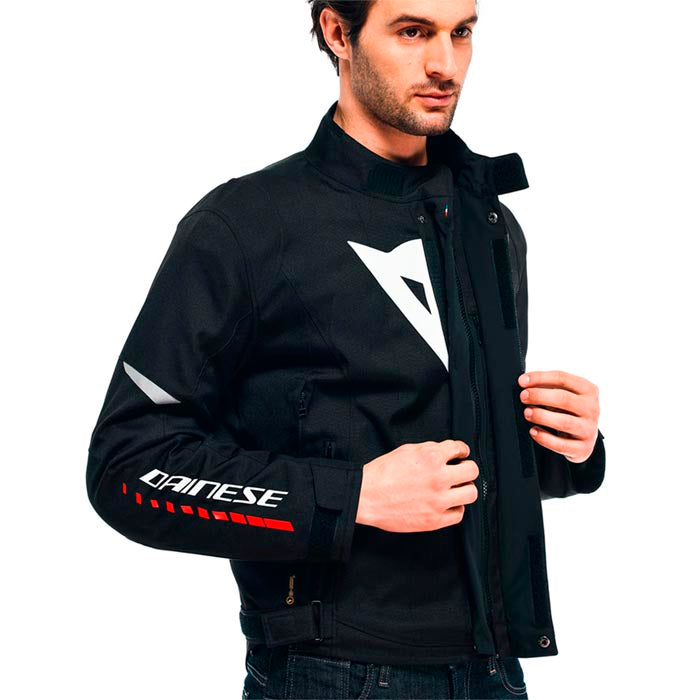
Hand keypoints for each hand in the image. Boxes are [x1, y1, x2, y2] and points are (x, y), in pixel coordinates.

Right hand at [356, 440, 478, 531]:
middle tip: (461, 471)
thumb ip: (430, 450)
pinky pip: (459, 514)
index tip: (460, 455)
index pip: (461, 449)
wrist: (366, 496)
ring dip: (465, 488)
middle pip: (472, 471)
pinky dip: (455, 508)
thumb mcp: (406, 450)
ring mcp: (438, 501)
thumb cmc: (382, 473)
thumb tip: (446, 452)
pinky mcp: (434, 520)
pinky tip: (448, 503)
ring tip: (456, 488)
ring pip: (471, 493)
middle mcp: (438, 479)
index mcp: (431, 458)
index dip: (461, 451)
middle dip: (467, 468)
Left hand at [517, 370, 599, 462]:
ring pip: (564, 422)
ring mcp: (589, 429)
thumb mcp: (563, 394)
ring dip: (542, 416)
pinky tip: (534, 431)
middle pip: (564, 399)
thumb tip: (525, 382)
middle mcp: (592, 409)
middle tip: (523, 396)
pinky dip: (545, 438)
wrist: (582, 437)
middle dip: (539, 396)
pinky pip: (562, 444)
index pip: (563, 378)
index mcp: (588, 390)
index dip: (540, 378)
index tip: (522, 380)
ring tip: (527, 412)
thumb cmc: (568, 411)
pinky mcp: (583, 448)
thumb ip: (548, 386)